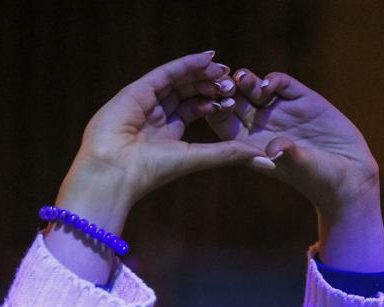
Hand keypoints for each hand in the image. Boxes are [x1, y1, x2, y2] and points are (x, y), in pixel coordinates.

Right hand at [57, 52, 267, 227]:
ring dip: (202, 72)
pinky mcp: (136, 90)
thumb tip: (266, 159)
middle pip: (187, 91)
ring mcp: (145, 101)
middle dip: (210, 84)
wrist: (117, 171)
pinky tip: (207, 59)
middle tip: (232, 80)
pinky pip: (165, 72)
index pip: (194, 109)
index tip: (234, 98)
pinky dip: (186, 64)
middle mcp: (156, 115)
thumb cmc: (152, 171)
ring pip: (178, 79)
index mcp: (167, 133)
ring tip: (224, 69)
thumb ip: (228, 153)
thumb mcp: (197, 158)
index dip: (214, 101)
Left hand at [207, 69, 383, 270]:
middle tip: (224, 84)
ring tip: (242, 78)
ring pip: (253, 88)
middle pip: (234, 101)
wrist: (350, 174)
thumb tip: (275, 147)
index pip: (222, 123)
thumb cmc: (320, 179)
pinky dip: (272, 80)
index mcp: (250, 145)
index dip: (215, 111)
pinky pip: (281, 83)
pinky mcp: (302, 99)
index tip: (216, 104)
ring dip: (244, 80)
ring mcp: (281, 111)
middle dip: (226, 90)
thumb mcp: (303, 168)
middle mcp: (262, 125)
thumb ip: (288, 156)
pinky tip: (269, 85)